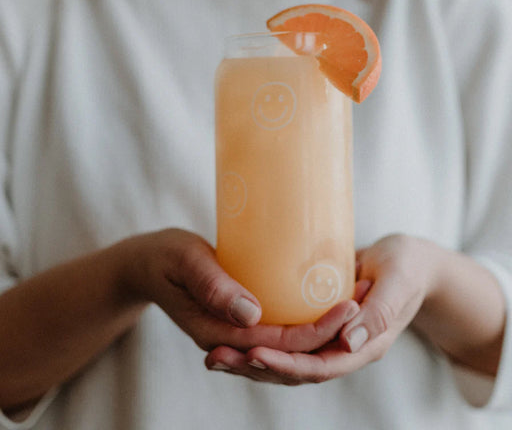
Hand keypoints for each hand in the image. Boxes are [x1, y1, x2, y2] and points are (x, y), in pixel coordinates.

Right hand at [118, 228, 358, 353]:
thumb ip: (213, 287)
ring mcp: (234, 331)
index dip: (316, 330)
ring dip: (320, 333)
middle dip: (328, 333)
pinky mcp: (238, 319)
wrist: (146, 265)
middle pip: (288, 351)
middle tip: (361, 301)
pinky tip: (322, 307)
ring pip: (286, 347)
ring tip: (352, 305)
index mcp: (217, 331)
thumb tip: (250, 314)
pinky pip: (276, 331)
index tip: (348, 306)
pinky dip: (303, 325)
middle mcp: (229, 338)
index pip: (277, 342)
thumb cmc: (164, 258)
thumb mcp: (185, 262)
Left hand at [205, 234, 439, 383]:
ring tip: (216, 354)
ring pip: (288, 360)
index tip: (254, 353)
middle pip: (297, 371)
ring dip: (252, 360)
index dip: (287, 364)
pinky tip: (235, 336)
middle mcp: (344, 349)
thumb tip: (349, 342)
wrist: (410, 264)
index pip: (321, 367)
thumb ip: (381, 311)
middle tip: (218, 357)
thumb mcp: (398, 282)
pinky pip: (289, 341)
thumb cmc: (407, 267)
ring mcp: (331, 340)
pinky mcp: (319, 325)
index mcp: (365, 346)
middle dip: (258, 367)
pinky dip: (263, 343)